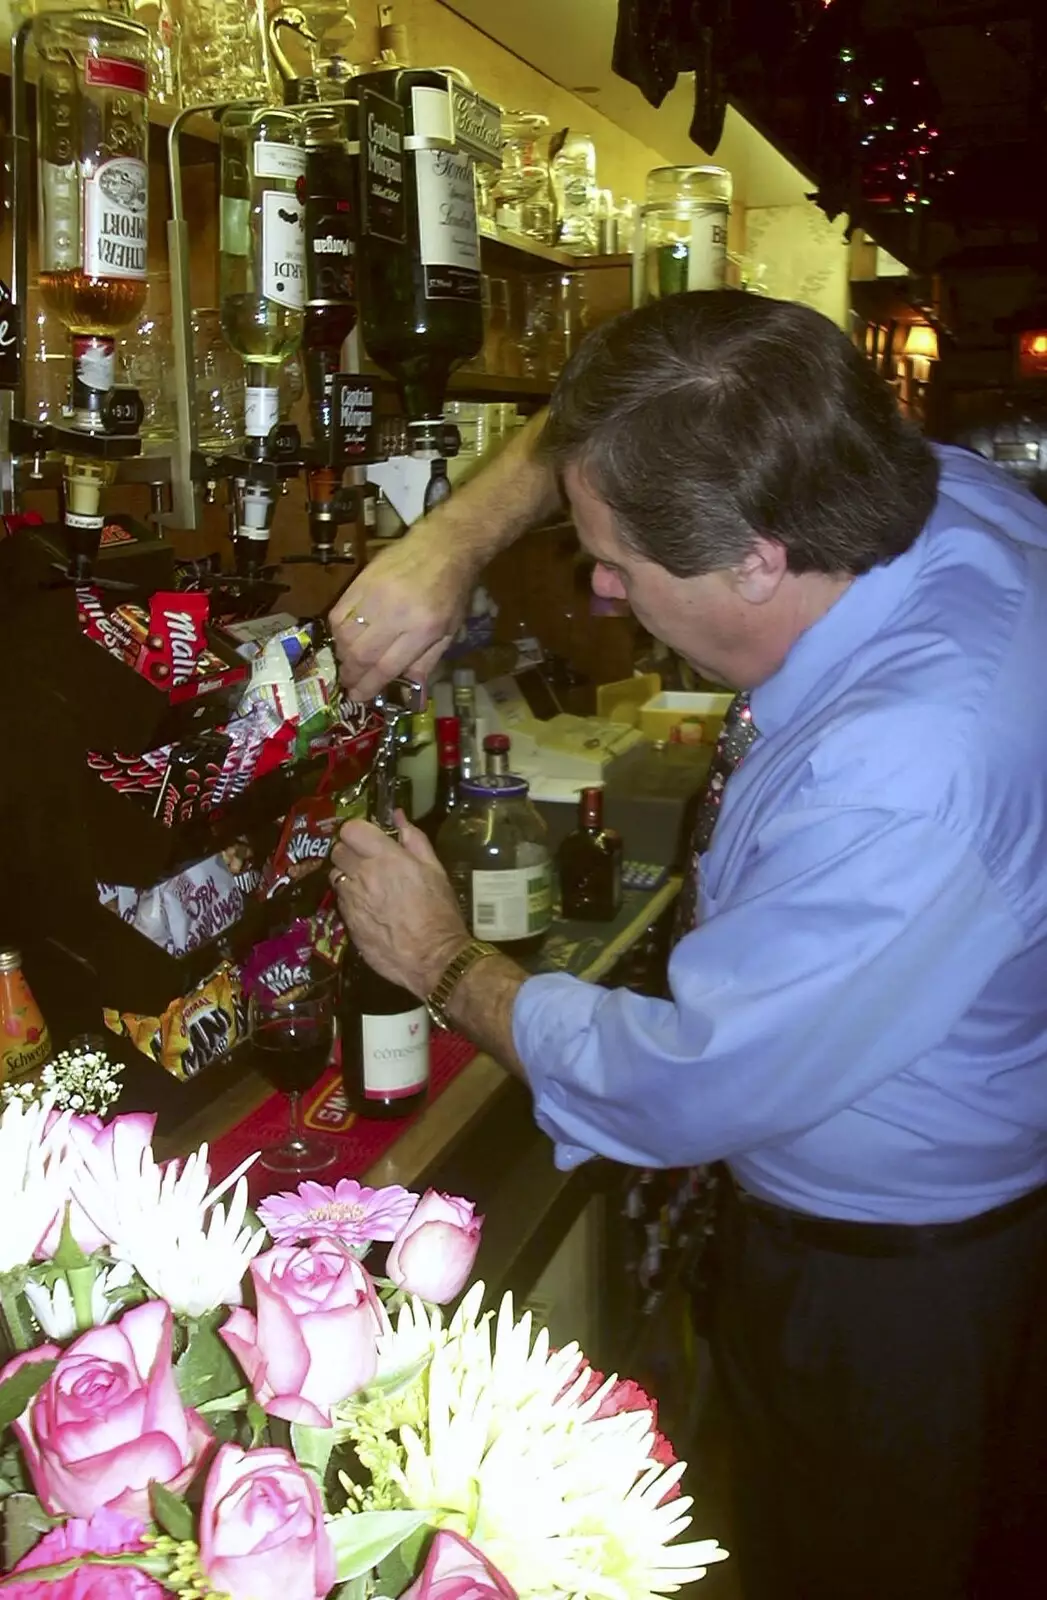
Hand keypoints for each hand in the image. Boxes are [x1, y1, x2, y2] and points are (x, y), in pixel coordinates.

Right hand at [329, 521, 477, 700]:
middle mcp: (397, 614)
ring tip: (348, 663)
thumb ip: (426, 662)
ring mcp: (376, 595)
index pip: (387, 666)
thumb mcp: (449, 631)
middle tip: (349, 683)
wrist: (443, 546)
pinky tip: (344, 638)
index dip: (368, 686)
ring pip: (345, 634)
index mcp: (423, 629)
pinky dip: (337, 630)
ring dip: (342, 654)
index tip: (357, 698)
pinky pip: (339, 612)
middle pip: (362, 654)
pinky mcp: (362, 580)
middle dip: (351, 674)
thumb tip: (411, 693)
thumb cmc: (451, 591)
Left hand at [329, 812, 468, 996]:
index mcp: (386, 857)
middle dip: (350, 852)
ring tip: (366, 886)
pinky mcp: (347, 922)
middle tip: (367, 862)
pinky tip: (367, 908)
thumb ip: (414, 840)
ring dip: (346, 876)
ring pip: (335, 875)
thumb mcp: (436, 871)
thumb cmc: (440, 912)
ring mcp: (351, 900)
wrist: (433, 958)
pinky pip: (340, 900)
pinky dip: (349, 899)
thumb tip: (397, 816)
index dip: (358, 832)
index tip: (368, 839)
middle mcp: (363, 875)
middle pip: (337, 850)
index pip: (351, 829)